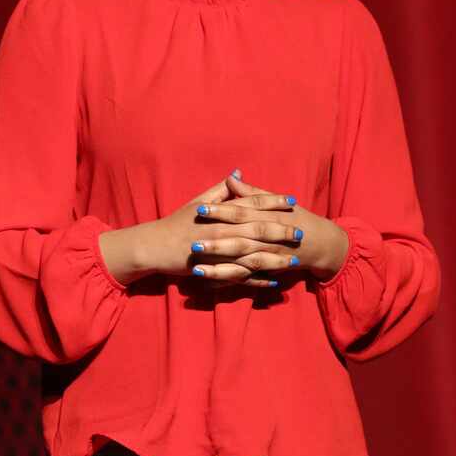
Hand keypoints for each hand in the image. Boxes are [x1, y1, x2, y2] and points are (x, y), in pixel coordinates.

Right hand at [99, 172, 302, 287]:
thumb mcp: (199, 200)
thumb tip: (238, 173)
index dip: (274, 202)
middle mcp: (223, 230)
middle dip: (282, 231)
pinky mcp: (215, 271)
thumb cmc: (178, 222)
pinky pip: (241, 277)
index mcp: (221, 212)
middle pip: (258, 229)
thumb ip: (221, 189)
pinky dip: (258, 280)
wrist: (155, 246)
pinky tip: (274, 282)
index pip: (253, 203)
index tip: (292, 201)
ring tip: (293, 260)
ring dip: (275, 258)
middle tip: (301, 232)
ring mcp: (220, 252)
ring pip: (253, 255)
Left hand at [190, 173, 349, 288]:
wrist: (320, 243)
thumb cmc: (296, 217)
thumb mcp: (277, 201)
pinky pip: (248, 276)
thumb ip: (251, 191)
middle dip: (216, 240)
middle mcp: (268, 236)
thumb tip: (231, 177)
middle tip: (192, 241)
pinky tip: (211, 280)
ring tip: (196, 266)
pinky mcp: (267, 270)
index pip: (241, 211)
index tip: (200, 208)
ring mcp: (268, 255)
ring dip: (220, 265)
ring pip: (242, 260)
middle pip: (240, 237)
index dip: (221, 210)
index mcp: (268, 215)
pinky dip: (230, 278)